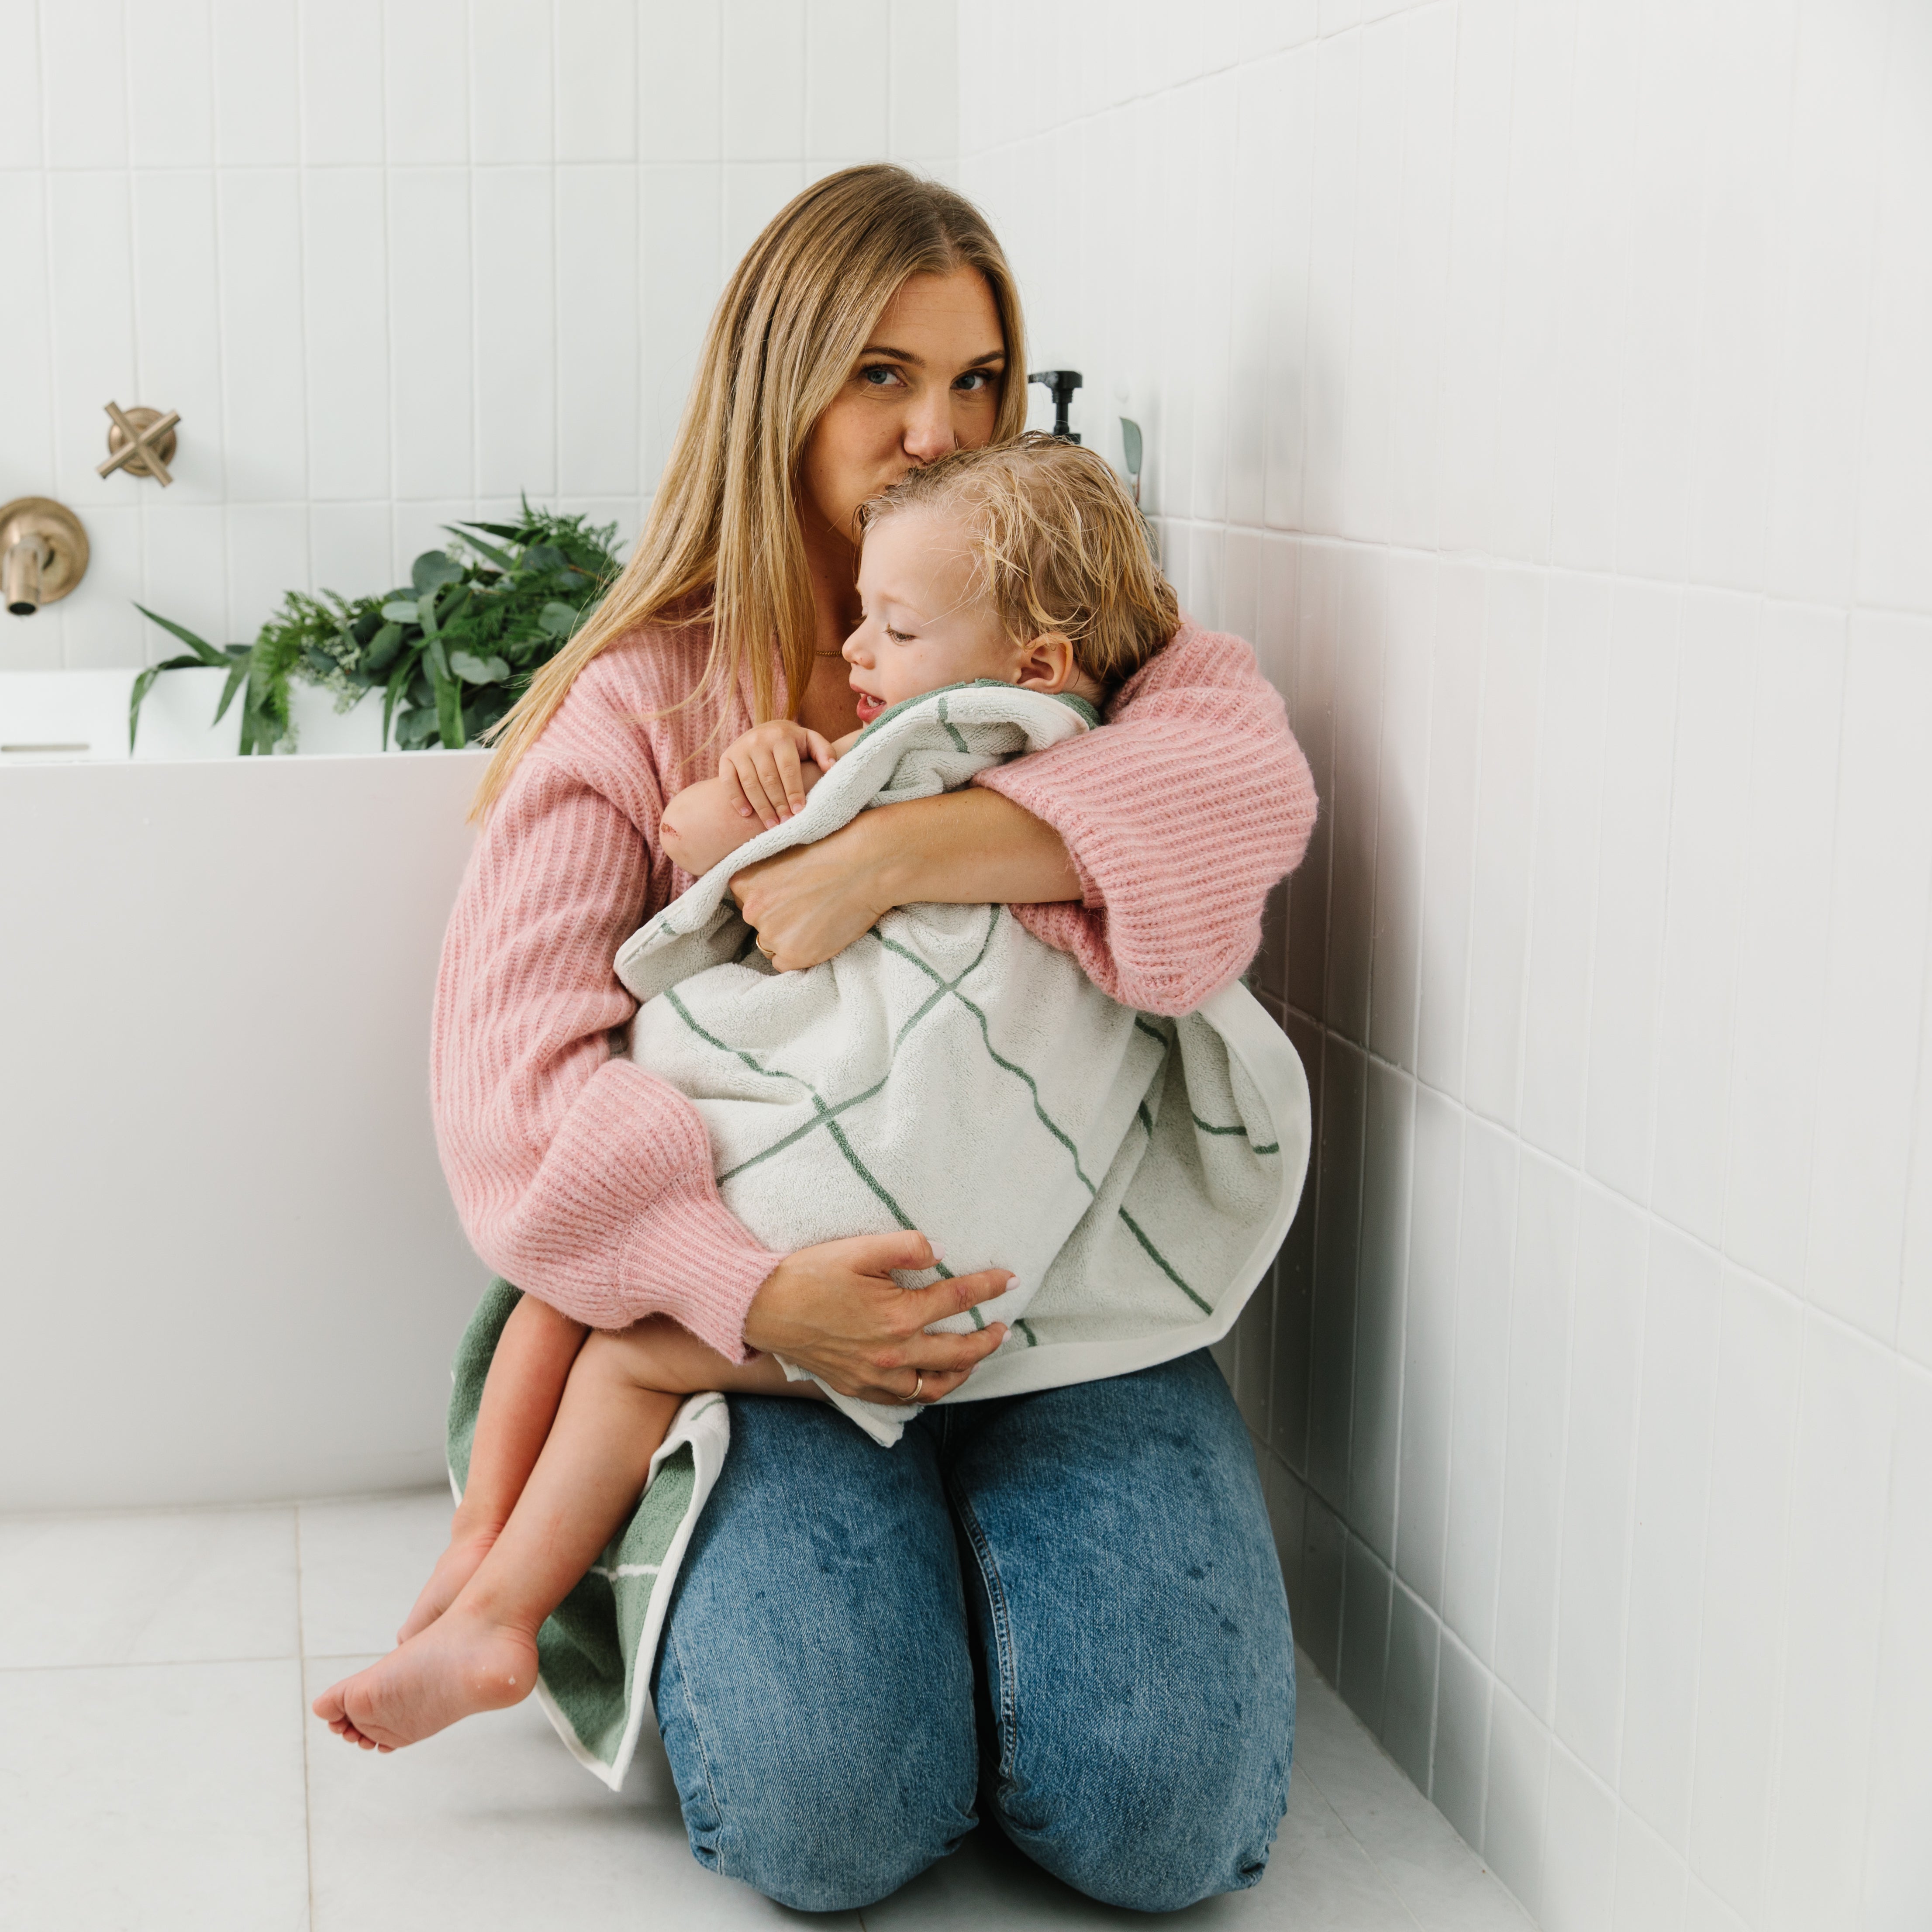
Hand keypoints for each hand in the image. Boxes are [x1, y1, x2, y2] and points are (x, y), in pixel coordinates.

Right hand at [720, 721, 837, 829]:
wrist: (766, 730)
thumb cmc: (793, 743)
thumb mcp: (810, 740)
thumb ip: (823, 751)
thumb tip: (832, 767)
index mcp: (781, 736)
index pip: (788, 768)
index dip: (794, 791)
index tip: (799, 811)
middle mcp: (758, 740)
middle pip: (769, 778)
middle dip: (778, 803)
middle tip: (786, 823)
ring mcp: (740, 749)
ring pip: (750, 783)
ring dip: (761, 806)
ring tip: (771, 824)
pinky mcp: (726, 758)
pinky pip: (728, 781)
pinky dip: (736, 798)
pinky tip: (746, 814)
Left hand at [729, 810, 894, 970]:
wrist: (866, 866)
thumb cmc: (831, 850)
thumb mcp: (785, 851)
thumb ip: (767, 872)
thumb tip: (768, 887)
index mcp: (743, 882)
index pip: (745, 901)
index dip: (770, 899)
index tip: (790, 895)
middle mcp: (751, 910)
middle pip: (758, 924)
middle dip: (778, 919)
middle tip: (808, 906)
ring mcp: (772, 935)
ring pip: (771, 945)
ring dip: (789, 937)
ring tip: (818, 919)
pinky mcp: (794, 955)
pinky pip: (784, 964)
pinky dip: (800, 954)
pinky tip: (818, 936)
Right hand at [742, 1231, 1011, 1404]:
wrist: (763, 1308)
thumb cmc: (809, 1275)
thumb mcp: (858, 1248)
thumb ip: (905, 1247)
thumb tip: (940, 1251)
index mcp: (899, 1316)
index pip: (959, 1299)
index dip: (989, 1286)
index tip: (1010, 1279)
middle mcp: (893, 1353)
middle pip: (958, 1353)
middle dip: (988, 1340)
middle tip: (1003, 1329)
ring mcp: (876, 1376)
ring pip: (935, 1386)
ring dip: (963, 1372)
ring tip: (975, 1358)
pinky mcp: (858, 1386)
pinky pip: (904, 1399)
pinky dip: (926, 1392)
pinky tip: (931, 1380)